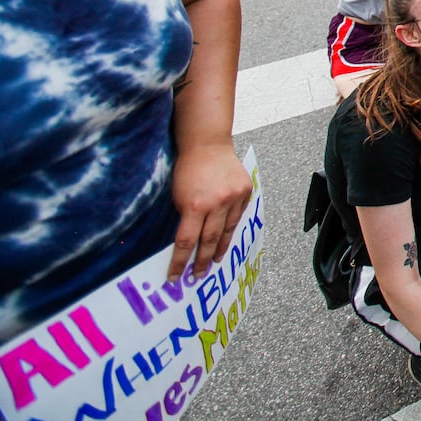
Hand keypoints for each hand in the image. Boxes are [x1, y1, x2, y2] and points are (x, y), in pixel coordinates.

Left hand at [169, 141, 252, 280]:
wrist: (208, 144)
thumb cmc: (187, 168)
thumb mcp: (177, 195)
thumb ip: (184, 217)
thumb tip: (185, 242)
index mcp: (195, 205)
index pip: (186, 242)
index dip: (179, 262)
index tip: (175, 277)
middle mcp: (217, 203)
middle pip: (209, 241)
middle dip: (201, 261)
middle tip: (197, 276)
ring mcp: (234, 197)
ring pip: (227, 231)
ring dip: (219, 249)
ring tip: (214, 262)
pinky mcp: (245, 192)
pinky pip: (238, 216)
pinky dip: (231, 228)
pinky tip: (225, 238)